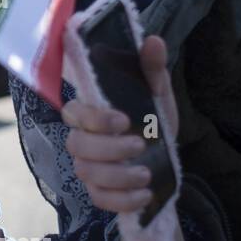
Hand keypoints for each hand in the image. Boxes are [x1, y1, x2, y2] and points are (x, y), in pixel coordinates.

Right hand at [62, 34, 176, 214]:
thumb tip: (152, 41)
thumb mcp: (158, 94)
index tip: (124, 120)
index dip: (94, 119)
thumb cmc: (154, 121)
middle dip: (109, 148)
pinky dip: (122, 199)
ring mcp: (88, 167)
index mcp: (91, 113)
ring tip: (146, 173)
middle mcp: (83, 140)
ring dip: (118, 175)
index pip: (74, 113)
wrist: (166, 159)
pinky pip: (100, 199)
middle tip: (140, 145)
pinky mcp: (100, 192)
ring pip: (88, 173)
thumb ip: (152, 69)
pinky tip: (144, 194)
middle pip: (77, 145)